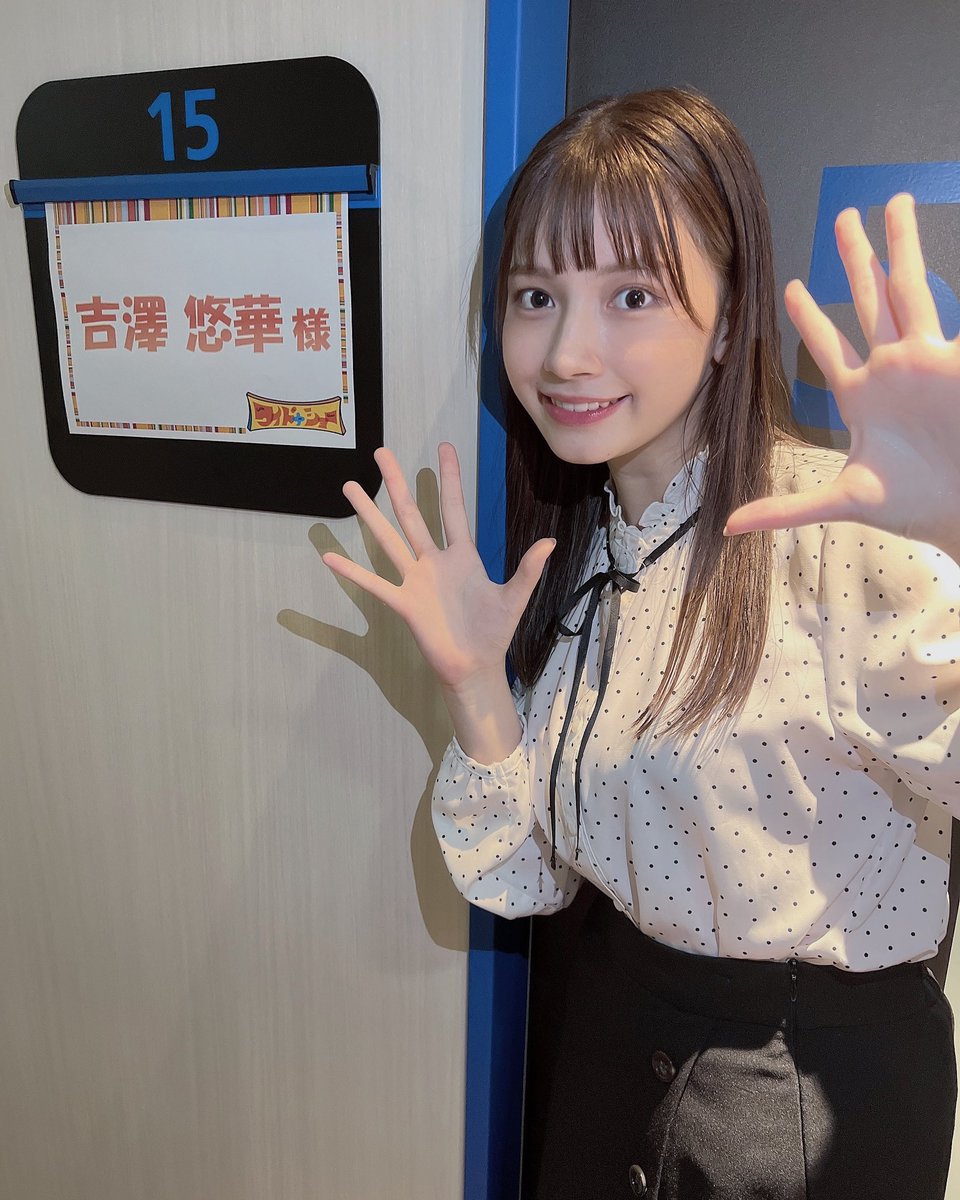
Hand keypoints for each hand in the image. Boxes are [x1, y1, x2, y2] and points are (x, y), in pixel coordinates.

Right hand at [322, 444, 554, 692]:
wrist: (475, 667)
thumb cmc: (494, 632)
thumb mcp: (514, 598)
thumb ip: (528, 569)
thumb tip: (550, 541)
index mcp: (462, 556)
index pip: (452, 508)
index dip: (449, 478)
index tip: (443, 448)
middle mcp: (434, 561)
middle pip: (412, 513)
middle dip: (396, 482)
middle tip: (381, 451)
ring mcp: (416, 580)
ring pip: (388, 539)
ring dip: (369, 514)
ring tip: (349, 486)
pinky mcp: (404, 603)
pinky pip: (374, 584)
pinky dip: (352, 572)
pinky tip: (329, 557)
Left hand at [724, 194, 959, 559]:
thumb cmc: (912, 506)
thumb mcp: (840, 503)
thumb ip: (783, 508)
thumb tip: (729, 524)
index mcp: (862, 396)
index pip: (831, 344)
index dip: (810, 317)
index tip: (791, 288)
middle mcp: (892, 370)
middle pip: (869, 299)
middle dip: (856, 257)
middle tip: (843, 217)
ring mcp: (926, 360)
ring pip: (907, 288)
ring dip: (898, 246)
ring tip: (888, 204)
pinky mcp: (954, 363)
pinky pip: (949, 320)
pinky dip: (945, 281)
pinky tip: (932, 245)